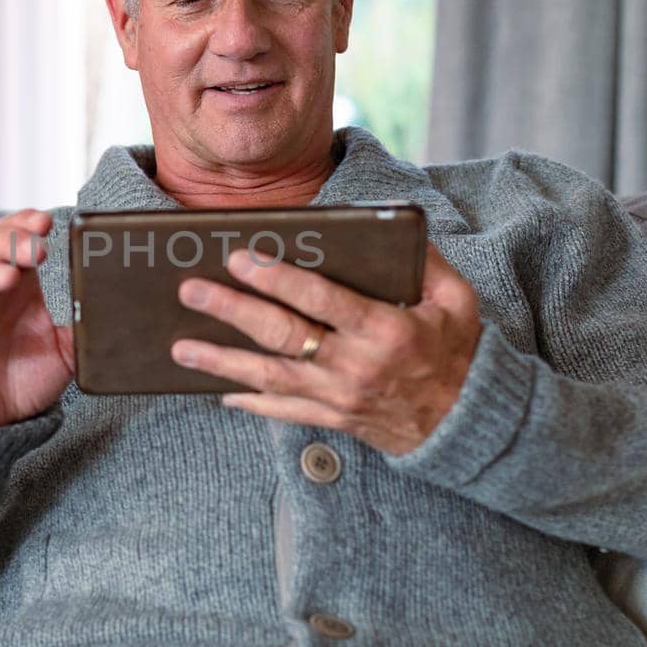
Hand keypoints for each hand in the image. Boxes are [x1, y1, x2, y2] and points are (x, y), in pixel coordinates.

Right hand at [0, 209, 75, 428]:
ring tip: (7, 278)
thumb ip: (85, 327)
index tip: (45, 223)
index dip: (22, 223)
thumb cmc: (31, 373)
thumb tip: (116, 312)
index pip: (11, 237)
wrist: (4, 420)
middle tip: (36, 252)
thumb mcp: (68, 350)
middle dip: (6, 241)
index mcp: (16, 282)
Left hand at [170, 243, 481, 454]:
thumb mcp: (456, 299)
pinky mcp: (333, 419)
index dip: (278, 279)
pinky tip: (217, 391)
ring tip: (180, 348)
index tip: (240, 258)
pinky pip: (283, 411)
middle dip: (233, 311)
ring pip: (270, 377)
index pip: (321, 299)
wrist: (466, 422)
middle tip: (192, 291)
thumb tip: (389, 224)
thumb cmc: (457, 350)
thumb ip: (424, 261)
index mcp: (385, 329)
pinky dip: (249, 402)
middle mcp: (356, 365)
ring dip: (222, 363)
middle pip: (283, 335)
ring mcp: (340, 397)